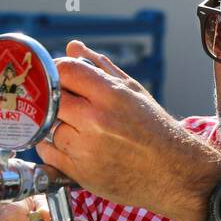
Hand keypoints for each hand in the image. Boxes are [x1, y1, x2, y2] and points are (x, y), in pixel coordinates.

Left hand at [35, 40, 220, 220]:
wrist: (173, 173)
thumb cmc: (154, 129)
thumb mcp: (133, 91)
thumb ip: (100, 67)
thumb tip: (73, 47)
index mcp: (111, 94)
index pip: (65, 70)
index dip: (56, 71)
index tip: (57, 78)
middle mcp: (96, 120)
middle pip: (52, 99)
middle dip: (54, 99)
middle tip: (62, 103)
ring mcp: (87, 149)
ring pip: (49, 127)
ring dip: (55, 125)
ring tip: (74, 128)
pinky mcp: (81, 173)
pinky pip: (48, 155)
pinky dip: (51, 148)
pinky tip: (68, 145)